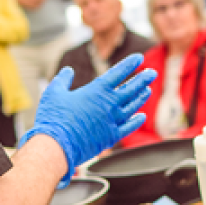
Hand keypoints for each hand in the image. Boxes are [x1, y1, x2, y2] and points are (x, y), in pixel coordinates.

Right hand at [21, 56, 156, 180]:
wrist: (57, 146)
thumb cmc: (53, 118)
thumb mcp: (53, 92)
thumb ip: (62, 80)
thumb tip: (67, 70)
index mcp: (96, 90)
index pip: (118, 73)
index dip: (130, 64)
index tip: (139, 58)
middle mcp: (109, 104)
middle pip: (131, 88)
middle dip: (143, 79)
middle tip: (152, 73)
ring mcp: (112, 121)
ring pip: (132, 106)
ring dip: (141, 97)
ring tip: (147, 90)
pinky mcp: (111, 136)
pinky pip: (129, 127)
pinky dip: (136, 121)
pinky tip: (141, 116)